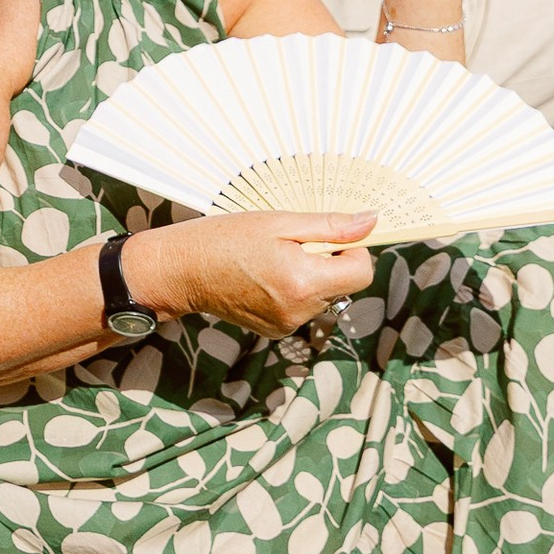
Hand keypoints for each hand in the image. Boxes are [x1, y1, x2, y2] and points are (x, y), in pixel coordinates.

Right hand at [134, 209, 377, 337]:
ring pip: (324, 295)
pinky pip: (303, 307)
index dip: (353, 249)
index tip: (330, 236)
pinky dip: (295, 290)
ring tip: (274, 259)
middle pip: (343, 284)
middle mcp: (300, 312)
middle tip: (292, 243)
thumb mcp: (280, 222)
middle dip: (329, 260)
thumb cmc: (226, 239)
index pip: (362, 272)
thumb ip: (330, 225)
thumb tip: (371, 222)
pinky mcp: (276, 331)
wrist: (183, 270)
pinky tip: (266, 276)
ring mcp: (287, 326)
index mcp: (304, 282)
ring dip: (311, 275)